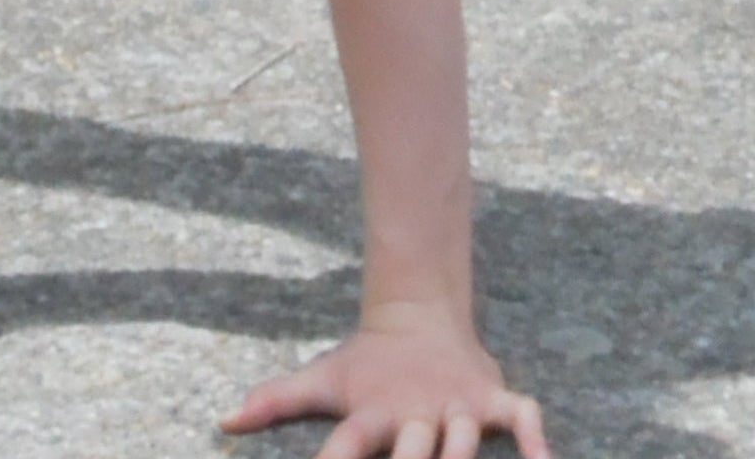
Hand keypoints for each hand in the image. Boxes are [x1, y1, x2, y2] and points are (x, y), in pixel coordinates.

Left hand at [223, 304, 546, 458]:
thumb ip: (275, 401)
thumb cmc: (368, 362)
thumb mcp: (322, 380)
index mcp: (371, 414)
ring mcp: (453, 402)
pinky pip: (519, 414)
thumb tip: (221, 421)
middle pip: (411, 449)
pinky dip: (532, 436)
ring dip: (460, 454)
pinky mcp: (489, 395)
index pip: (347, 449)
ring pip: (462, 435)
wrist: (419, 310)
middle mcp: (413, 411)